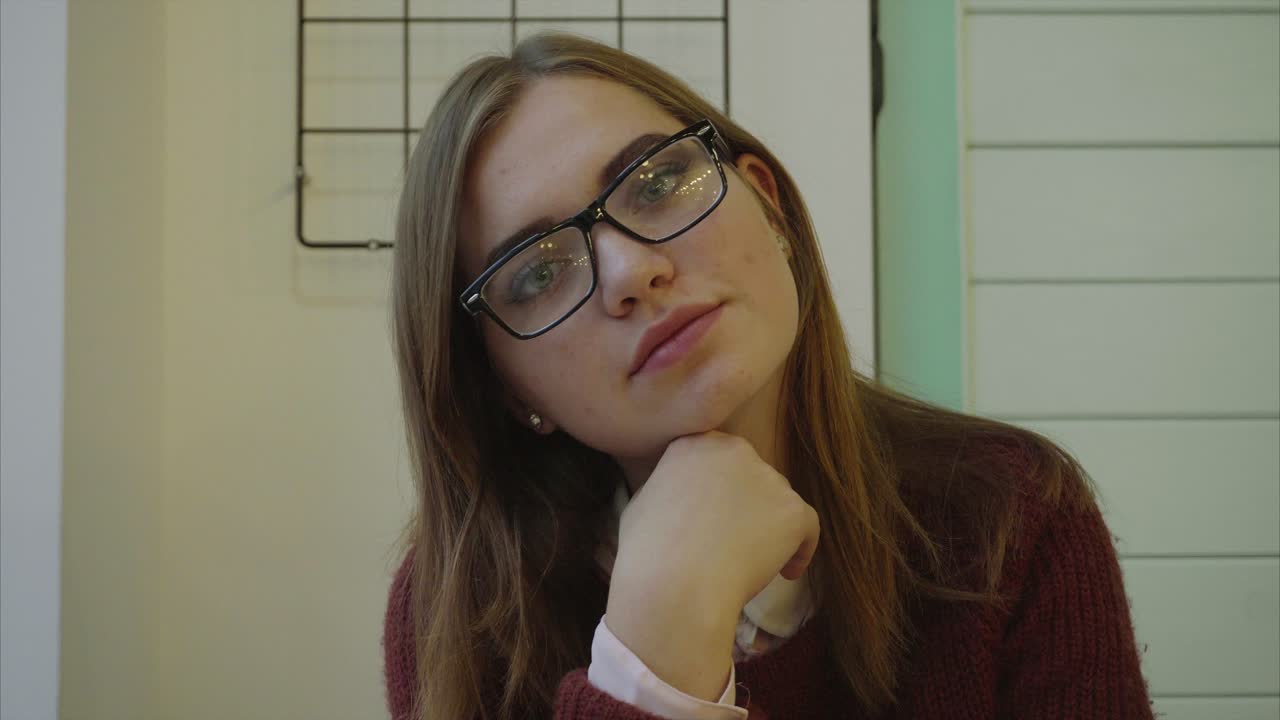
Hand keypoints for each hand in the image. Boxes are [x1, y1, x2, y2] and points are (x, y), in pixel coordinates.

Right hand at [603, 431, 820, 699]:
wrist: (674, 583)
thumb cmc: (647, 551)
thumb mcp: (642, 502)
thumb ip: (670, 489)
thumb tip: (678, 501)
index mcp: (695, 443)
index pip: (720, 461)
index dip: (721, 491)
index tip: (716, 517)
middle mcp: (735, 450)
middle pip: (752, 478)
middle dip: (748, 506)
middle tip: (736, 540)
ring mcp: (768, 477)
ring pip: (778, 503)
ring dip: (770, 528)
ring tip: (754, 562)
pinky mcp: (793, 509)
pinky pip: (807, 529)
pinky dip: (800, 550)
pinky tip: (786, 573)